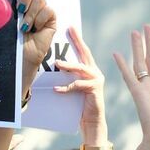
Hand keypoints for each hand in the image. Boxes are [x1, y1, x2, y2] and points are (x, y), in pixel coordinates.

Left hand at [16, 0, 57, 86]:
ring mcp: (40, 10)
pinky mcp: (50, 20)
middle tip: (19, 8)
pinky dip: (40, 20)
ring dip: (30, 13)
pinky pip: (49, 10)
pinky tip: (33, 30)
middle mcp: (28, 1)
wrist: (14, 60)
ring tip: (23, 27)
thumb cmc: (3, 41)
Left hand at [54, 27, 107, 144]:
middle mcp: (94, 73)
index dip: (77, 39)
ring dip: (68, 66)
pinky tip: (56, 89)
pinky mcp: (94, 90)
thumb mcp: (72, 88)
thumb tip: (53, 67)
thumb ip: (67, 77)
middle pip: (85, 54)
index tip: (70, 27)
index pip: (83, 51)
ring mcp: (96, 81)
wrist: (91, 122)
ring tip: (57, 63)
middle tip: (69, 30)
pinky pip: (77, 86)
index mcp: (89, 70)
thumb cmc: (80, 105)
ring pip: (80, 69)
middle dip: (77, 41)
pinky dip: (66, 88)